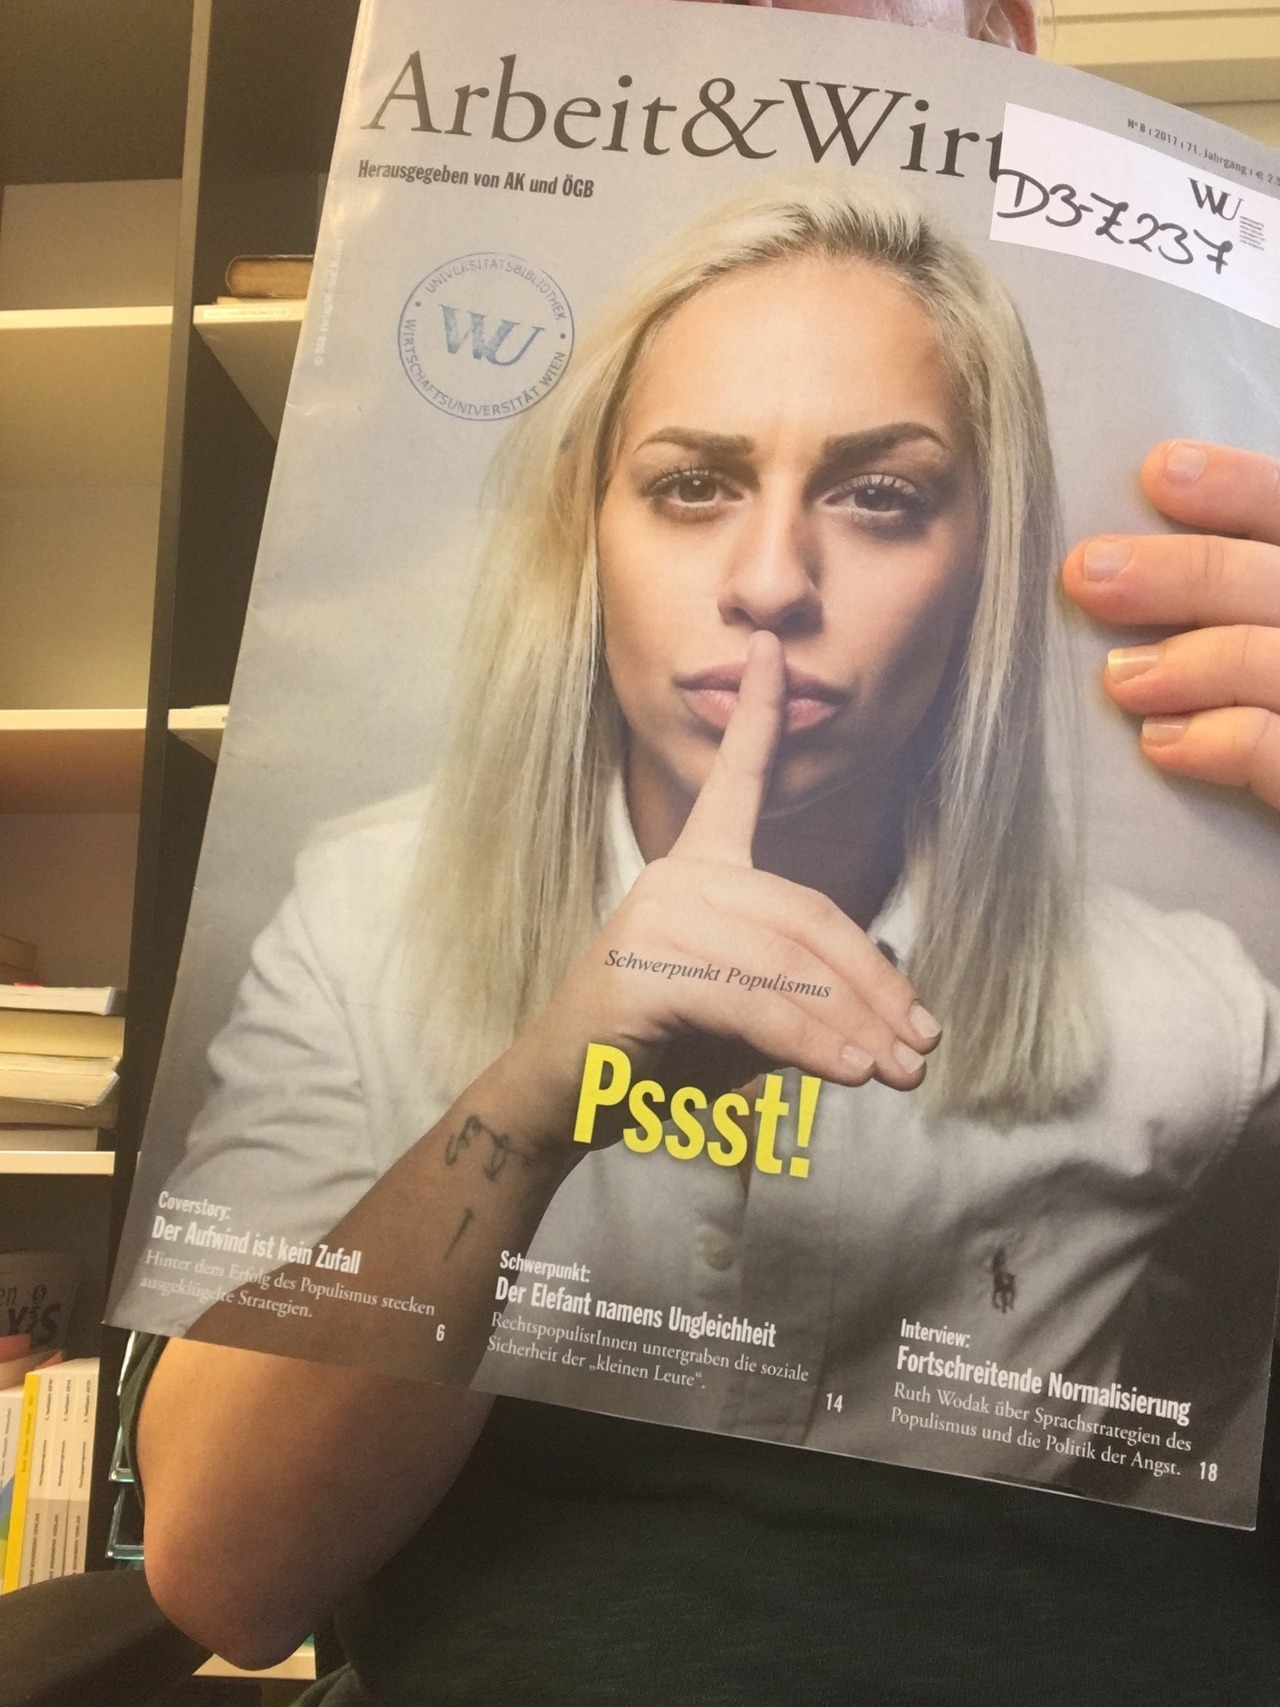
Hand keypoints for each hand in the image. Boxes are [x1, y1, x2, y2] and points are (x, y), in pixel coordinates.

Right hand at [515, 630, 939, 1146]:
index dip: (758, 712)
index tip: (770, 645)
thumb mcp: (752, 1014)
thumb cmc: (664, 1051)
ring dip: (851, 1024)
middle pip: (805, 914)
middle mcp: (676, 876)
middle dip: (873, 984)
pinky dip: (807, 1041)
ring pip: (785, 964)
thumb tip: (900, 1030)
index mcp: (698, 867)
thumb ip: (811, 997)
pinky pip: (751, 1002)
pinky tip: (845, 1072)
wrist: (569, 1100)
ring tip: (895, 1073)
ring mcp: (654, 917)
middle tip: (921, 1048)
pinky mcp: (641, 970)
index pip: (734, 780)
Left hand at [1063, 441, 1279, 811]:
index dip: (1245, 488)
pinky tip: (1165, 744)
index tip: (1158, 471)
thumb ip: (1255, 616)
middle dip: (1185, 570)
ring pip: (1278, 656)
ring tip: (1118, 679)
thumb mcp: (1274, 662)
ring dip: (1189, 658)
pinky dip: (1221, 738)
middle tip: (1087, 573)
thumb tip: (1149, 575)